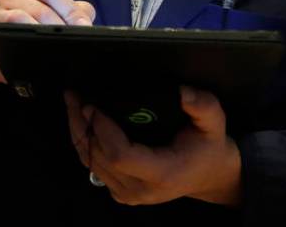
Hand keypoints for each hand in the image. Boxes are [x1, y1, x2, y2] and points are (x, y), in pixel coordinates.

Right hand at [0, 0, 95, 97]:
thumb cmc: (28, 33)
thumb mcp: (51, 20)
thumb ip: (71, 14)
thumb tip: (87, 19)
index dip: (72, 9)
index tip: (85, 27)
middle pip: (46, 0)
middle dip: (63, 21)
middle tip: (75, 38)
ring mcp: (2, 6)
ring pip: (32, 12)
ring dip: (49, 30)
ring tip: (59, 44)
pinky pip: (14, 22)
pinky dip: (30, 31)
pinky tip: (38, 43)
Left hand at [64, 87, 241, 206]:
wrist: (208, 175)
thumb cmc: (208, 146)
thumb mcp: (214, 123)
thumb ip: (203, 106)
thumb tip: (183, 92)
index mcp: (162, 174)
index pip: (121, 156)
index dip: (103, 130)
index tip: (93, 105)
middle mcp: (141, 189)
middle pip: (99, 158)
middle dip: (82, 124)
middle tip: (74, 95)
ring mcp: (128, 194)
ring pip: (90, 163)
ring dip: (78, 131)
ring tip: (71, 102)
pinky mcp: (120, 191)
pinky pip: (93, 167)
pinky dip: (83, 143)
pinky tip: (79, 120)